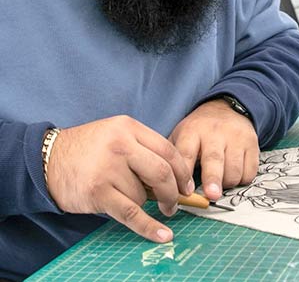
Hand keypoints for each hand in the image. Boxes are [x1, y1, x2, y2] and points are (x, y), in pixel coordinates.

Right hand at [46, 116, 193, 242]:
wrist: (47, 159)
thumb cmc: (88, 148)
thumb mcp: (116, 133)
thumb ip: (143, 148)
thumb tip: (173, 176)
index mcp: (129, 128)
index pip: (167, 149)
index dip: (182, 170)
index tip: (187, 185)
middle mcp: (121, 145)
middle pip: (162, 172)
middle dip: (173, 192)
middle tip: (174, 202)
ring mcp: (109, 168)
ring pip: (143, 194)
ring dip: (142, 202)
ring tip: (128, 197)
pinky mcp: (98, 192)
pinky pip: (131, 213)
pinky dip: (149, 227)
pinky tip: (162, 234)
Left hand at [169, 99, 258, 200]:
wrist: (227, 108)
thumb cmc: (199, 130)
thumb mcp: (181, 134)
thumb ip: (172, 158)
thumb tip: (159, 188)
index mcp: (193, 131)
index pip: (186, 153)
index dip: (185, 173)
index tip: (185, 192)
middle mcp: (215, 133)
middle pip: (214, 160)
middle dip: (212, 179)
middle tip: (211, 196)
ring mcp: (236, 137)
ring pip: (234, 170)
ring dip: (226, 184)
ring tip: (219, 181)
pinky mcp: (252, 144)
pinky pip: (250, 171)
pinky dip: (242, 179)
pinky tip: (234, 173)